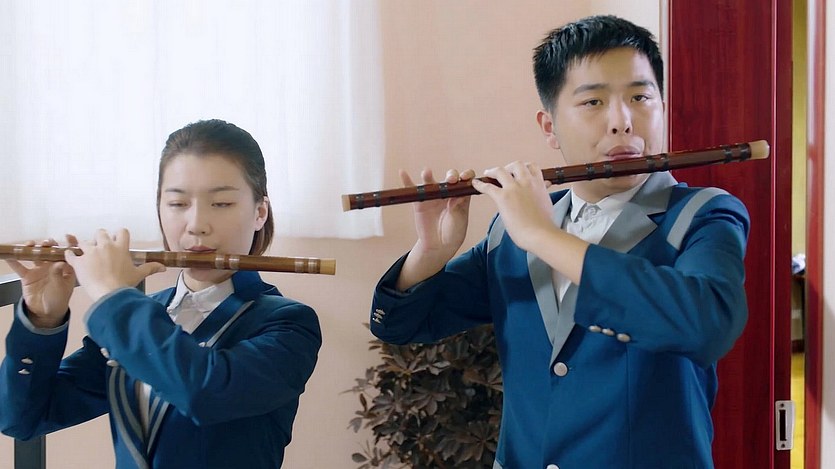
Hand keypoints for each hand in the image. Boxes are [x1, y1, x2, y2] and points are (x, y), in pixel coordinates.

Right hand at [4, 236, 77, 327]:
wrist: (46, 312)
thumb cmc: (59, 299)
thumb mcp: (61, 287)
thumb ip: (59, 275)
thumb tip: (60, 262)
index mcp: (65, 268)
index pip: (67, 253)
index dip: (69, 244)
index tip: (68, 236)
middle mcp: (52, 266)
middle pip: (50, 252)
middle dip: (49, 245)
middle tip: (47, 243)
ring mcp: (39, 270)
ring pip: (35, 256)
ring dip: (33, 249)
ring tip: (30, 244)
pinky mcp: (28, 276)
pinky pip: (20, 267)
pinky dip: (14, 261)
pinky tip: (10, 255)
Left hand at [63, 228, 165, 301]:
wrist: (109, 294)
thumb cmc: (125, 284)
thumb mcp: (139, 275)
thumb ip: (151, 268)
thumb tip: (164, 268)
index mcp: (121, 247)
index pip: (121, 232)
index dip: (118, 235)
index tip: (117, 242)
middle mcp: (105, 246)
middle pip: (100, 232)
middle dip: (99, 239)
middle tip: (100, 249)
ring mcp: (90, 252)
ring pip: (84, 242)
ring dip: (85, 247)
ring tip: (86, 256)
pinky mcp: (78, 261)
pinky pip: (70, 253)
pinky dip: (69, 255)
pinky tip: (70, 257)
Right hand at [396, 168, 473, 289]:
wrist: (439, 245)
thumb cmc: (454, 232)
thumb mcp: (460, 219)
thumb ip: (458, 207)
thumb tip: (457, 194)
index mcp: (461, 195)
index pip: (465, 180)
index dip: (467, 175)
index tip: (466, 177)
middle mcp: (447, 192)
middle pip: (449, 177)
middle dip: (450, 175)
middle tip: (450, 180)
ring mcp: (433, 195)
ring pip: (431, 181)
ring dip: (428, 175)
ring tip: (426, 172)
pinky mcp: (420, 202)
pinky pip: (413, 190)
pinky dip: (407, 181)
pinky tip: (402, 172)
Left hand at [471, 161, 555, 252]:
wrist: (540, 234)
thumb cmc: (545, 225)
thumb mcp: (547, 203)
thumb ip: (543, 193)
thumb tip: (545, 188)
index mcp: (539, 184)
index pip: (532, 167)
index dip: (524, 168)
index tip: (519, 172)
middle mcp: (527, 182)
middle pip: (516, 165)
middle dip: (509, 167)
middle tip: (504, 172)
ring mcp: (514, 188)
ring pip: (500, 171)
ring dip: (493, 171)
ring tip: (488, 174)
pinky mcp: (503, 197)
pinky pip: (488, 187)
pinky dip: (480, 184)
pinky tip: (475, 184)